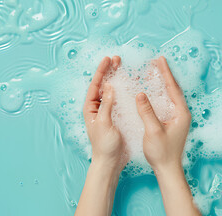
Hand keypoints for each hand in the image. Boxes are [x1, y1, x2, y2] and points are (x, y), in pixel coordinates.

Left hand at [83, 56, 126, 173]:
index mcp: (91, 108)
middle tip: (117, 59)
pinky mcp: (117, 117)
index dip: (101, 71)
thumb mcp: (104, 123)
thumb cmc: (104, 145)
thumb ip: (106, 105)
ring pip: (112, 91)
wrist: (111, 162)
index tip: (107, 60)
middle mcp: (98, 108)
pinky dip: (124, 90)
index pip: (95, 85)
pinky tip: (130, 84)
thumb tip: (108, 87)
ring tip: (123, 66)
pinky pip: (120, 100)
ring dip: (117, 78)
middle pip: (103, 85)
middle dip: (109, 71)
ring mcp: (108, 112)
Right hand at [136, 56, 190, 171]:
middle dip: (165, 74)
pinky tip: (153, 90)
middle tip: (157, 61)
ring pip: (170, 95)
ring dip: (163, 82)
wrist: (167, 168)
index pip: (173, 88)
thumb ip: (147, 112)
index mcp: (181, 113)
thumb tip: (140, 94)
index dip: (166, 73)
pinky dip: (160, 93)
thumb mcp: (153, 131)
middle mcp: (181, 113)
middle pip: (173, 89)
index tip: (160, 60)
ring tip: (154, 71)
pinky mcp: (172, 122)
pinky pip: (166, 102)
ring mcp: (177, 117)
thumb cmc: (162, 152)